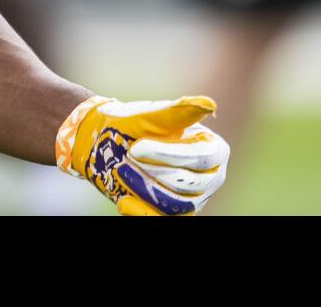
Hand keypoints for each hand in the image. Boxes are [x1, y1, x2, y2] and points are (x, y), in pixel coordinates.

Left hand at [56, 95, 229, 215]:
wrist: (107, 144)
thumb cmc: (133, 125)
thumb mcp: (150, 116)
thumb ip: (177, 112)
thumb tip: (207, 104)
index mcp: (213, 148)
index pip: (200, 158)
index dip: (167, 154)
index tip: (136, 147)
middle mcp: (211, 176)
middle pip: (188, 184)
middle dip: (152, 171)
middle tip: (126, 157)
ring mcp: (195, 198)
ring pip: (176, 205)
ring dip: (143, 188)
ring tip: (122, 171)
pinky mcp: (176, 213)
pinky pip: (162, 218)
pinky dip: (141, 210)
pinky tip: (123, 200)